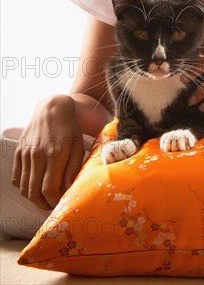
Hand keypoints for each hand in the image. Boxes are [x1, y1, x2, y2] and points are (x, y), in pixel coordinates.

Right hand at [12, 95, 84, 209]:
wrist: (53, 108)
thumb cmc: (69, 128)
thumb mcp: (78, 146)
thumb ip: (74, 169)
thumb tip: (68, 189)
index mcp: (55, 153)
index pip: (48, 188)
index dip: (53, 201)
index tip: (59, 203)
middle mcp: (37, 154)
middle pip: (33, 192)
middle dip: (42, 203)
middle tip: (51, 204)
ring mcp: (25, 153)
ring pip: (23, 187)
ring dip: (32, 197)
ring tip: (43, 198)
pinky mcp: (18, 151)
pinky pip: (16, 177)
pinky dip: (23, 187)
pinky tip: (34, 185)